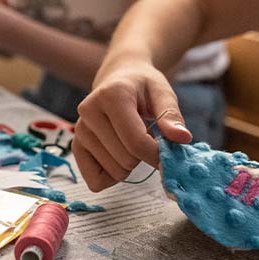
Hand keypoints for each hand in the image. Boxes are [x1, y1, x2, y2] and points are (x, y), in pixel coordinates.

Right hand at [73, 61, 191, 191]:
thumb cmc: (142, 87)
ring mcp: (79, 130)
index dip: (156, 154)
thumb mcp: (162, 93)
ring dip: (129, 165)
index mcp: (111, 95)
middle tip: (146, 138)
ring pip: (113, 172)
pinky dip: (113, 176)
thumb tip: (183, 138)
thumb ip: (171, 116)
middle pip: (125, 160)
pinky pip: (95, 181)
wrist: (118, 78)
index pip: (136, 142)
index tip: (167, 152)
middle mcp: (89, 111)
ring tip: (130, 141)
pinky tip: (118, 156)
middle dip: (143, 157)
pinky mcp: (75, 146)